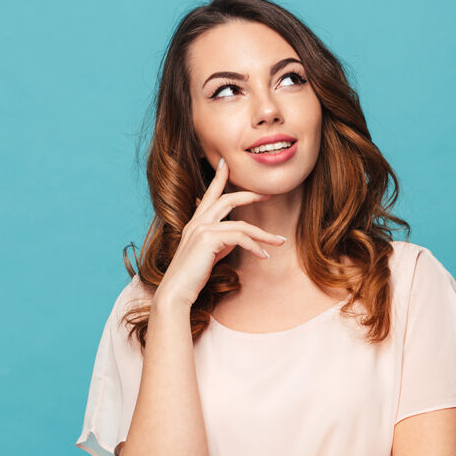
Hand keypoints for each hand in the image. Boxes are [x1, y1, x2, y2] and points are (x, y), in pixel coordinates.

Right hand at [156, 157, 287, 307]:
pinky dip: (255, 247)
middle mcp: (197, 222)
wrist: (176, 292)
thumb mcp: (209, 254)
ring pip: (241, 225)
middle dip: (250, 195)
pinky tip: (264, 256)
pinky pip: (240, 237)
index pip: (209, 195)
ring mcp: (201, 229)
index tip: (226, 164)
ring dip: (264, 235)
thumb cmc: (192, 277)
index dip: (219, 178)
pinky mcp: (208, 239)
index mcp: (195, 223)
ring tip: (280, 242)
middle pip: (228, 200)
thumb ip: (222, 241)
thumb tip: (239, 237)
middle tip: (268, 194)